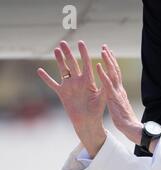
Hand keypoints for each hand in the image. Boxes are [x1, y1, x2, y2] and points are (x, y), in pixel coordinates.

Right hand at [37, 41, 105, 156]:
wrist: (87, 122)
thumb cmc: (97, 111)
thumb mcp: (102, 97)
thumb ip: (104, 86)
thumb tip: (106, 74)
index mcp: (89, 81)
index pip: (86, 64)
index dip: (83, 54)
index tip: (81, 43)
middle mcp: (78, 81)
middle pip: (72, 64)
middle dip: (68, 53)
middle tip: (63, 42)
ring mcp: (69, 86)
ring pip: (63, 70)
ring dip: (59, 61)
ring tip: (56, 50)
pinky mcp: (62, 93)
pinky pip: (52, 84)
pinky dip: (46, 78)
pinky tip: (40, 70)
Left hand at [96, 45, 141, 144]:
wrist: (131, 127)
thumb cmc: (125, 119)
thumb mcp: (119, 106)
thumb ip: (117, 99)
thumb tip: (115, 96)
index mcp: (120, 91)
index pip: (117, 74)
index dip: (113, 64)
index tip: (108, 54)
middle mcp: (120, 89)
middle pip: (115, 70)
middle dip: (110, 58)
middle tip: (105, 47)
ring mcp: (117, 92)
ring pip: (113, 73)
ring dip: (107, 61)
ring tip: (102, 51)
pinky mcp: (114, 97)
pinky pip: (107, 84)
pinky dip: (102, 74)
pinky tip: (97, 66)